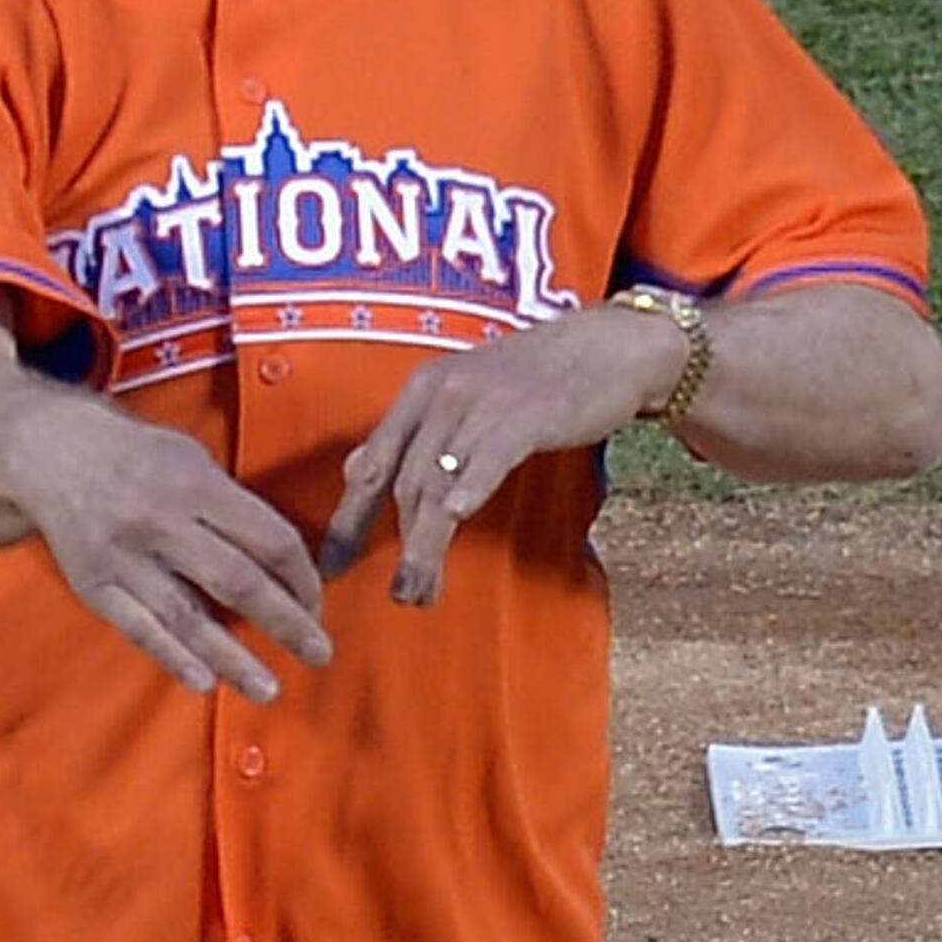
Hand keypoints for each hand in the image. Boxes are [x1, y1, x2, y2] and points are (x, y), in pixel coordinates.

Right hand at [0, 305, 332, 704]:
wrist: (46, 452)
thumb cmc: (135, 456)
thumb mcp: (190, 458)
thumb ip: (230, 505)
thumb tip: (282, 564)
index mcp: (195, 484)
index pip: (267, 539)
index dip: (301, 577)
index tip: (317, 603)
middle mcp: (160, 521)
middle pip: (237, 580)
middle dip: (286, 622)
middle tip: (320, 653)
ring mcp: (123, 557)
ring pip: (188, 616)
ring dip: (234, 658)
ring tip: (269, 688)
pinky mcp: (92, 583)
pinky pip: (139, 628)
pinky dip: (173, 657)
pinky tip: (204, 682)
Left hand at [325, 300, 694, 605]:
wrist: (609, 347)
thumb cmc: (537, 381)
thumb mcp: (464, 399)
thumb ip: (413, 436)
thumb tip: (359, 471)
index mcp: (421, 393)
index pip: (373, 464)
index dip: (349, 518)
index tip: (332, 568)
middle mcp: (442, 394)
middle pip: (404, 481)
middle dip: (398, 544)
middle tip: (401, 594)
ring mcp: (483, 402)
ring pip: (439, 481)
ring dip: (427, 543)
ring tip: (422, 590)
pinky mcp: (526, 414)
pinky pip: (489, 456)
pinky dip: (470, 486)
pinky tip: (457, 517)